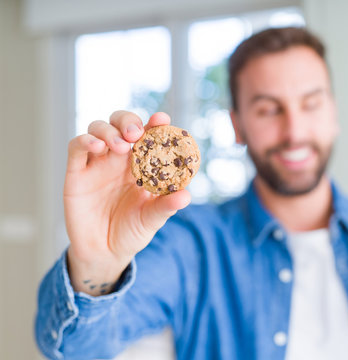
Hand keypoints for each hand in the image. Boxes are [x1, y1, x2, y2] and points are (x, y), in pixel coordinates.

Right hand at [64, 111, 190, 295]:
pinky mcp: (76, 172)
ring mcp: (97, 162)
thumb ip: (166, 206)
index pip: (148, 135)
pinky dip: (85, 140)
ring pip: (98, 129)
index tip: (161, 119)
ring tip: (120, 146)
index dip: (154, 123)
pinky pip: (76, 147)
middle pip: (120, 123)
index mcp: (142, 163)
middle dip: (128, 121)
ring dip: (109, 130)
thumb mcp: (152, 219)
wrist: (104, 252)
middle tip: (136, 133)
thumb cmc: (132, 231)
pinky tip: (97, 146)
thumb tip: (186, 196)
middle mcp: (119, 158)